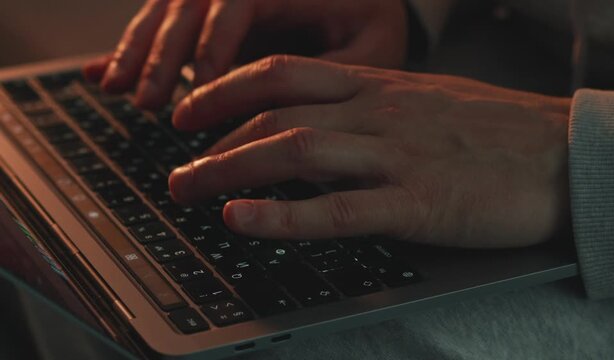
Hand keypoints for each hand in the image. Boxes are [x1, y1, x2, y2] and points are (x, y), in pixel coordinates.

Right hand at [83, 0, 407, 109]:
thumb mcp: (372, 54)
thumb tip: (281, 118)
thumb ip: (332, 77)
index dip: (214, 43)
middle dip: (164, 51)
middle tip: (147, 102)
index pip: (240, 1)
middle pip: (192, 2)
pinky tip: (107, 70)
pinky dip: (140, 46)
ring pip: (171, 8)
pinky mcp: (217, 14)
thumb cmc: (377, 29)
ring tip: (116, 89)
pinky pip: (170, 22)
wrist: (375, 3)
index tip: (199, 91)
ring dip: (140, 47)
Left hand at [168, 55, 570, 247]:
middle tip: (177, 170)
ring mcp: (395, 155)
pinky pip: (338, 209)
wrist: (563, 152)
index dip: (224, 89)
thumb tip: (319, 123)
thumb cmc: (494, 128)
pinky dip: (283, 216)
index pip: (282, 73)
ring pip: (294, 152)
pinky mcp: (417, 202)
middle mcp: (376, 111)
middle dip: (213, 141)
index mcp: (377, 84)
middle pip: (273, 114)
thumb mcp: (423, 99)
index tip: (189, 111)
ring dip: (230, 170)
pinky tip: (243, 220)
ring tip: (189, 191)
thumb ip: (370, 108)